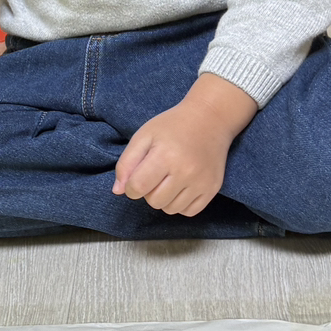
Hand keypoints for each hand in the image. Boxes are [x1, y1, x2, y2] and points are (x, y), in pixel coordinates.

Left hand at [112, 74, 257, 217]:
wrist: (210, 119)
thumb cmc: (172, 126)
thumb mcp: (144, 136)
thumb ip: (126, 163)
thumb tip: (118, 191)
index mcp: (165, 155)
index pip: (138, 188)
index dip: (131, 187)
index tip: (136, 177)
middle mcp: (185, 171)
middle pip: (154, 202)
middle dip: (149, 192)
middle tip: (156, 174)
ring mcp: (201, 182)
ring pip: (171, 209)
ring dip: (164, 198)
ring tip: (169, 179)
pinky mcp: (212, 188)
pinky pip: (189, 212)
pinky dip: (181, 204)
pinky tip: (182, 186)